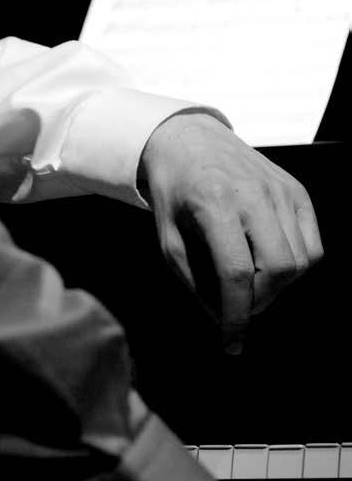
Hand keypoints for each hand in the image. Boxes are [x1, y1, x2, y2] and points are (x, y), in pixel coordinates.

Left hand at [137, 112, 322, 351]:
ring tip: (251, 285)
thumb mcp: (168, 237)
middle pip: (279, 269)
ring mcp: (280, 190)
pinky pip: (312, 244)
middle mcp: (253, 194)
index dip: (236, 315)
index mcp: (214, 203)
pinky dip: (297, 266)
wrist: (189, 140)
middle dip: (261, 301)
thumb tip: (224, 319)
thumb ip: (193, 280)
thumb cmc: (174, 192)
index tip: (231, 340)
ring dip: (278, 287)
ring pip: (301, 260)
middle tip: (240, 307)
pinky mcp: (296, 191)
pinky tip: (270, 265)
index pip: (237, 273)